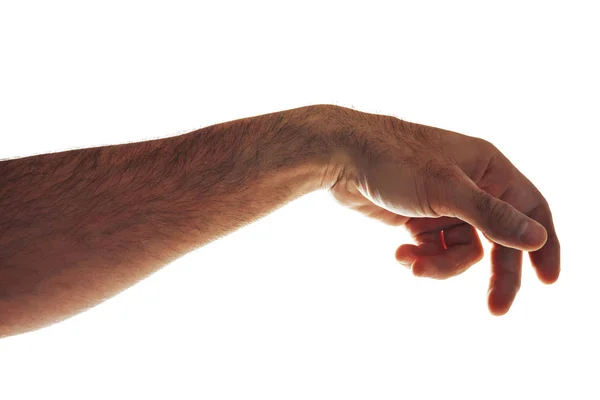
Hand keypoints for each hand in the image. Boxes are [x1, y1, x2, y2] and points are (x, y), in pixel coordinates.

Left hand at [324, 105, 559, 314]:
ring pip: (461, 250)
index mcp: (489, 170)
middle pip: (496, 240)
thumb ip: (491, 216)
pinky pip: (433, 250)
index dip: (543, 243)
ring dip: (439, 263)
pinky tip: (399, 253)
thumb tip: (537, 238)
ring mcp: (445, 205)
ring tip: (412, 264)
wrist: (342, 158)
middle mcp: (472, 187)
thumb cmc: (395, 161)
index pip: (531, 209)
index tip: (547, 281)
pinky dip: (419, 256)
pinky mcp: (420, 219)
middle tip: (496, 309)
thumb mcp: (446, 189)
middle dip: (495, 274)